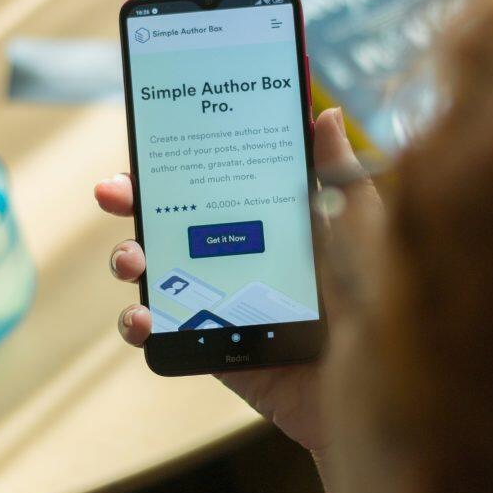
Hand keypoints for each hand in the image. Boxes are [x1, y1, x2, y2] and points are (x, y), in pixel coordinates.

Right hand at [93, 108, 379, 457]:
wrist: (379, 378)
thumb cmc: (378, 296)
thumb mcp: (361, 224)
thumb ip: (340, 173)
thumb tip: (327, 114)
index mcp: (265, 220)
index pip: (209, 183)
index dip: (172, 164)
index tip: (145, 146)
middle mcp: (235, 254)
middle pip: (170, 220)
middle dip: (132, 201)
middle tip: (113, 192)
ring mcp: (219, 298)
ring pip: (157, 272)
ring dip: (129, 258)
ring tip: (132, 260)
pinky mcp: (212, 344)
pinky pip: (163, 332)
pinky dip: (140, 324)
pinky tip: (143, 317)